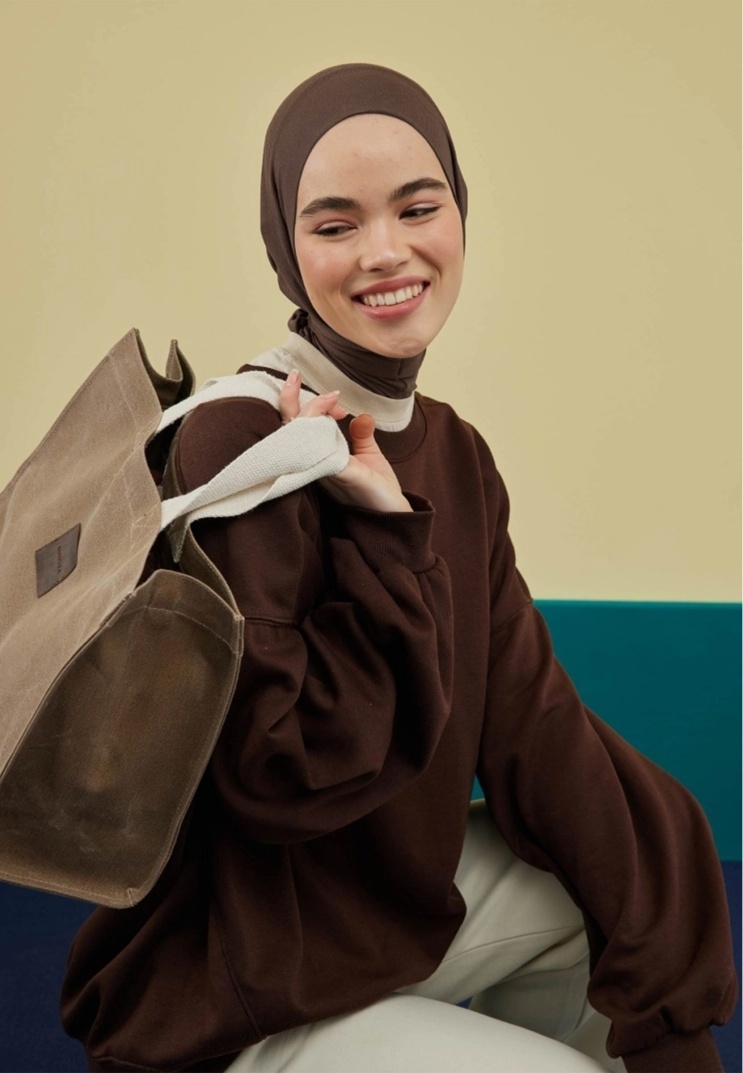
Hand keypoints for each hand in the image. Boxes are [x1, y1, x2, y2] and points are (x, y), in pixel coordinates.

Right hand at [278, 371, 411, 513]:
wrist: (394, 516)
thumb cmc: (377, 490)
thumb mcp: (368, 455)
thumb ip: (360, 435)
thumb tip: (361, 415)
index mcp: (318, 455)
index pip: (296, 425)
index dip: (304, 403)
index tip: (336, 399)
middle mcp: (314, 463)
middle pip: (287, 429)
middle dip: (292, 399)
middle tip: (301, 379)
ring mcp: (325, 470)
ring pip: (299, 438)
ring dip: (311, 413)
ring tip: (331, 400)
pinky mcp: (342, 476)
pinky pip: (322, 453)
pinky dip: (322, 433)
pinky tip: (335, 418)